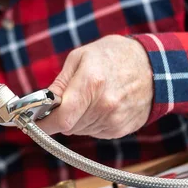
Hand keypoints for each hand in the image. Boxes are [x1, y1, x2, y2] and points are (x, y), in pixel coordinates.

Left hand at [37, 35, 152, 139]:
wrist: (155, 66)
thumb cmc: (115, 56)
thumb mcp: (81, 57)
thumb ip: (60, 84)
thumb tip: (43, 104)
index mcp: (91, 83)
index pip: (60, 118)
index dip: (43, 123)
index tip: (33, 122)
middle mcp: (104, 105)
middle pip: (68, 126)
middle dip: (61, 116)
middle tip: (67, 100)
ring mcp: (114, 120)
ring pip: (80, 130)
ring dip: (78, 118)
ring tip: (91, 97)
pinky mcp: (122, 129)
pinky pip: (95, 132)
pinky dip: (92, 122)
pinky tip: (102, 104)